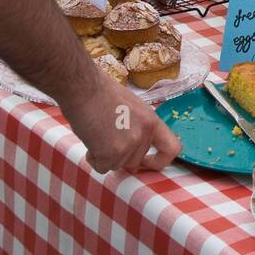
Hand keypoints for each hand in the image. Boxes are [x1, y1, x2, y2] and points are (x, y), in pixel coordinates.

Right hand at [59, 70, 181, 173]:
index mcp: (151, 120)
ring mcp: (129, 144)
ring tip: (96, 134)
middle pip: (136, 160)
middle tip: (105, 137)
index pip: (171, 148)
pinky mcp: (112, 153)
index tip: (147, 162)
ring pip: (118, 165)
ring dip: (105, 156)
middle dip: (120, 155)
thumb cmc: (101, 93)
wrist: (83, 87)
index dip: (160, 160)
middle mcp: (144, 133)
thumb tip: (134, 147)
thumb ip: (138, 126)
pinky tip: (90, 140)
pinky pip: (102, 167)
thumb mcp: (132, 107)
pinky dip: (94, 159)